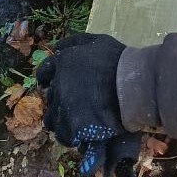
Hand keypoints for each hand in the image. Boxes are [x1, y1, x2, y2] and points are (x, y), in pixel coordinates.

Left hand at [38, 34, 156, 176]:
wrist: (132, 86)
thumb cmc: (117, 60)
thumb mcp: (96, 41)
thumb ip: (74, 43)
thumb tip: (58, 48)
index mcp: (62, 63)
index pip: (44, 72)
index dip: (49, 79)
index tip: (55, 83)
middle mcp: (58, 85)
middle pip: (50, 97)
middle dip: (59, 99)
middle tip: (75, 102)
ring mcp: (64, 107)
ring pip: (53, 118)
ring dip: (62, 118)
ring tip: (77, 119)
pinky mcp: (71, 127)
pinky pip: (63, 135)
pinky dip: (71, 134)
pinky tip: (82, 131)